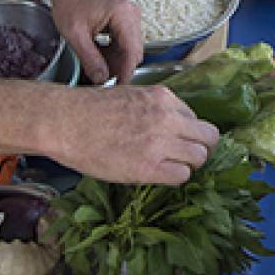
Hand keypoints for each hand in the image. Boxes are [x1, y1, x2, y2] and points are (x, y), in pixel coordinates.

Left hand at [47, 0, 142, 84]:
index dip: (125, 72)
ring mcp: (131, 17)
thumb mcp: (75, 34)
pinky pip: (125, 43)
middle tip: (101, 80)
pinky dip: (113, 53)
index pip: (131, 51)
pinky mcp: (126, 21)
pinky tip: (98, 56)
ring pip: (130, 49)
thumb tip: (101, 79)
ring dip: (115, 61)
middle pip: (134, 51)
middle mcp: (132, 14)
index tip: (116, 88)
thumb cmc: (69, 2)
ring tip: (95, 66)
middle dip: (119, 68)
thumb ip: (89, 58)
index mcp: (123, 14)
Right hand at [51, 84, 219, 184]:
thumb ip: (156, 109)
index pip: (196, 119)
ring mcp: (160, 143)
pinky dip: (174, 177)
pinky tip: (158, 174)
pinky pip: (181, 176)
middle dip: (199, 149)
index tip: (180, 141)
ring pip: (199, 158)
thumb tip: (171, 125)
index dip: (189, 133)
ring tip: (169, 167)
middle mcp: (167, 118)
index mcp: (163, 98)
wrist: (65, 122)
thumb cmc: (90, 110)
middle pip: (208, 138)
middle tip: (185, 157)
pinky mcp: (149, 167)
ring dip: (187, 164)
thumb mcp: (132, 96)